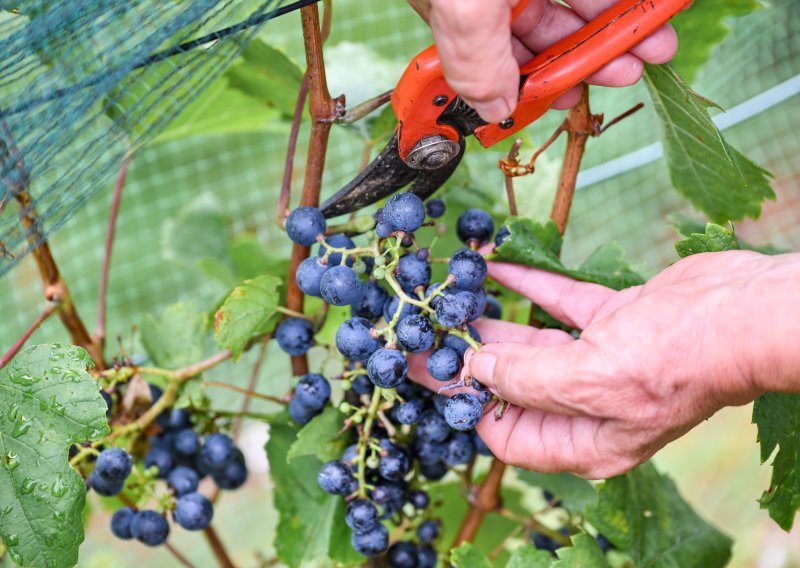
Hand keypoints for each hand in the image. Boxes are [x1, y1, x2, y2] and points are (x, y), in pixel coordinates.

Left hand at [410, 251, 799, 477]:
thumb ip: (525, 379)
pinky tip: (492, 267)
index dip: (463, 403)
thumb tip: (473, 372)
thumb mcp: (589, 378)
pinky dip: (527, 285)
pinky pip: (558, 304)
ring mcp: (602, 361)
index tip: (427, 371)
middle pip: (512, 385)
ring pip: (531, 344)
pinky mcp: (613, 320)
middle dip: (468, 359)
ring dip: (492, 321)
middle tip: (424, 334)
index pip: (506, 432)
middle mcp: (589, 406)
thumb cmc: (677, 359)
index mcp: (584, 441)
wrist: (743, 311)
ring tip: (449, 300)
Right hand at [418, 0, 678, 121]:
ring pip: (574, 4)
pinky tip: (649, 5)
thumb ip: (478, 63)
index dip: (534, 87)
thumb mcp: (463, 7)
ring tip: (656, 41)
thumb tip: (494, 111)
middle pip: (542, 35)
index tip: (569, 99)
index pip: (494, 65)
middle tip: (630, 71)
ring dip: (615, 26)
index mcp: (458, 13)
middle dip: (590, 58)